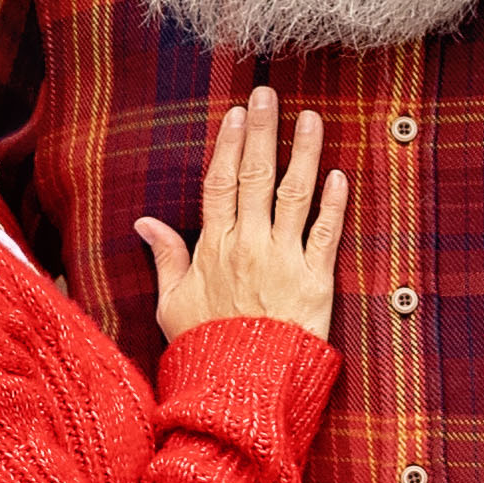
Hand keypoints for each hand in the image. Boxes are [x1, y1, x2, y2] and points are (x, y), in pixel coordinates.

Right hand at [137, 85, 348, 344]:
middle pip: (255, 176)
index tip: (237, 114)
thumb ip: (165, 258)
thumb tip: (145, 223)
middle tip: (269, 94)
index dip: (229, 145)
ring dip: (302, 152)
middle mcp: (248, 245)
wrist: (239, 388)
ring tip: (310, 117)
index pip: (220, 183)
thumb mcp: (171, 304)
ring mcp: (283, 260)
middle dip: (263, 131)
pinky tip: (338, 174)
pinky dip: (333, 203)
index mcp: (213, 247)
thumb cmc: (206, 348)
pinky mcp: (314, 281)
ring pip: (294, 194)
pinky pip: (325, 234)